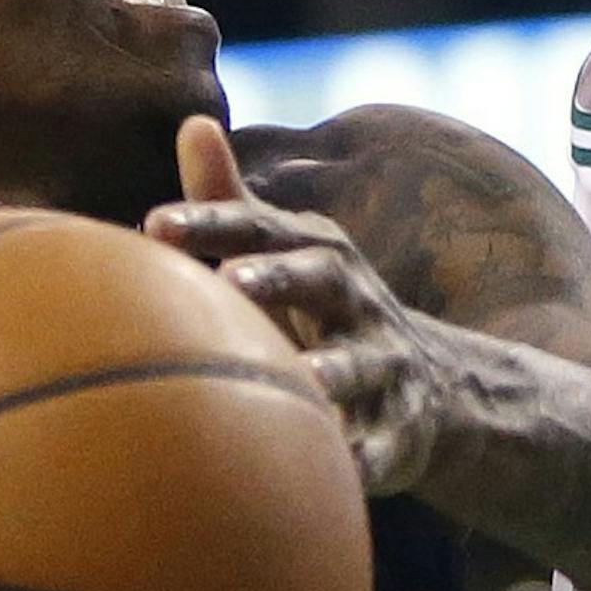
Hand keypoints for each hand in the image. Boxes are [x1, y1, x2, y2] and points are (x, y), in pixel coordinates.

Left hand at [146, 116, 453, 493]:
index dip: (214, 222)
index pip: (262, 229)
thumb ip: (232, 204)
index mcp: (316, 255)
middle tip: (228, 284)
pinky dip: (366, 457)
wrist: (435, 389)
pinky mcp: (403, 428)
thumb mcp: (286, 256)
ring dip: (333, 372)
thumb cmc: (325, 316)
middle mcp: (355, 300)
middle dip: (279, 277)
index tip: (154, 225)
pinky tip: (343, 470)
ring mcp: (383, 363)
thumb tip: (194, 121)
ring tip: (304, 381)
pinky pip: (385, 444)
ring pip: (360, 365)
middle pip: (320, 279)